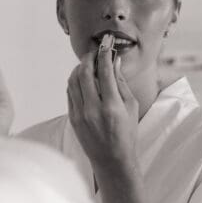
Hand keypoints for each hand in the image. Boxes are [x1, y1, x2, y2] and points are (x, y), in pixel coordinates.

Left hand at [67, 40, 138, 171]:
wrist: (112, 159)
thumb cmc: (127, 133)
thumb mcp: (131, 106)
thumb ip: (121, 82)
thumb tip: (114, 61)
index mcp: (111, 106)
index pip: (104, 71)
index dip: (104, 53)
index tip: (107, 43)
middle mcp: (93, 109)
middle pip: (83, 72)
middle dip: (89, 57)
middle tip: (95, 51)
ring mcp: (80, 114)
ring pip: (73, 80)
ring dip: (79, 67)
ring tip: (89, 63)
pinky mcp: (72, 118)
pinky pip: (70, 92)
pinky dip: (75, 80)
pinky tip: (83, 78)